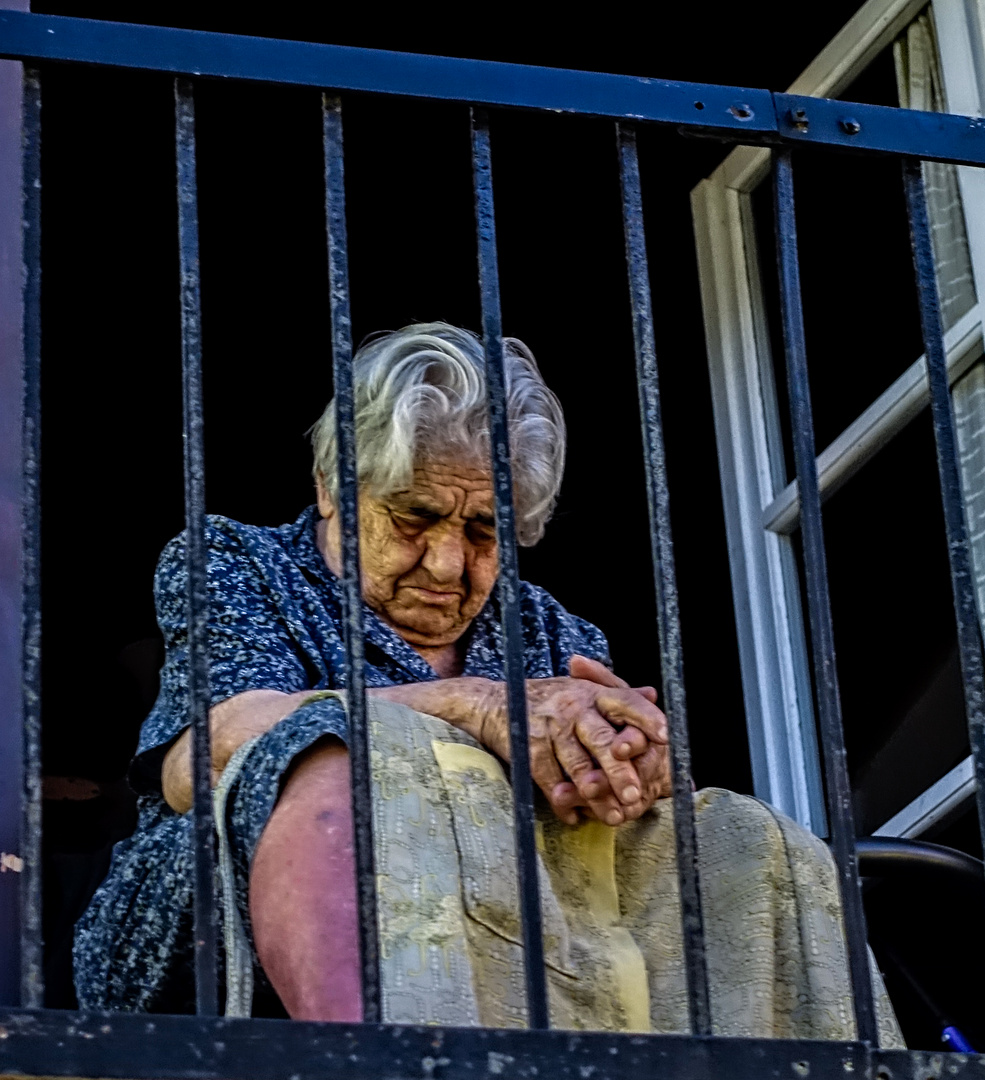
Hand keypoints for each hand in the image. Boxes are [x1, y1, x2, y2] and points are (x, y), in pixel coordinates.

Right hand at [476, 661, 668, 826]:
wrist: (496, 703)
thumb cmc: (549, 699)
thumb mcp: (584, 690)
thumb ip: (618, 695)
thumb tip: (654, 694)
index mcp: (592, 692)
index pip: (625, 701)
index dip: (646, 717)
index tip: (666, 736)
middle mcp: (573, 706)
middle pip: (603, 739)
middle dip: (621, 770)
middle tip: (637, 795)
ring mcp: (550, 728)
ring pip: (578, 765)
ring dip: (596, 794)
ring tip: (613, 816)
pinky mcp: (529, 749)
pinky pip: (550, 780)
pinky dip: (563, 802)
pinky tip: (575, 816)